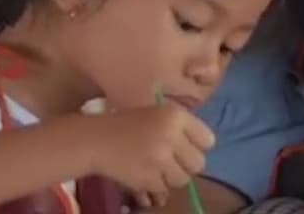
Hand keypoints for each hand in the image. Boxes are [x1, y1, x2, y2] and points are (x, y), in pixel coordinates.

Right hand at [83, 103, 215, 209]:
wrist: (95, 139)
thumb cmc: (126, 124)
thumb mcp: (157, 114)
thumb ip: (181, 128)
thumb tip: (204, 148)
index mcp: (176, 116)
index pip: (207, 140)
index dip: (197, 146)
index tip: (185, 147)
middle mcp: (171, 135)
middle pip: (199, 163)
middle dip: (186, 165)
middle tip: (171, 162)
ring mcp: (160, 158)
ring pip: (183, 179)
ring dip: (171, 177)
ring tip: (157, 169)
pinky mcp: (148, 177)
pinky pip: (164, 189)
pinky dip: (155, 187)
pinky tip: (144, 175)